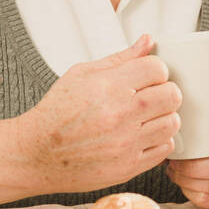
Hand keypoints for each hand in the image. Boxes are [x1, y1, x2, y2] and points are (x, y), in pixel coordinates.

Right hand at [14, 34, 180, 194]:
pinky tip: (141, 135)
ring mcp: (125, 143)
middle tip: (152, 96)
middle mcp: (119, 115)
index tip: (148, 76)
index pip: (157, 68)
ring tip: (147, 117)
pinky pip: (164, 148)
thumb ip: (120, 59)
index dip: (156, 70)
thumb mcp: (81, 75)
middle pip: (172, 95)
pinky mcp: (128, 166)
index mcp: (107, 87)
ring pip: (173, 122)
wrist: (35, 154)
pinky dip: (158, 140)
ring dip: (164, 117)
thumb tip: (148, 42)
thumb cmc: (55, 114)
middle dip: (165, 92)